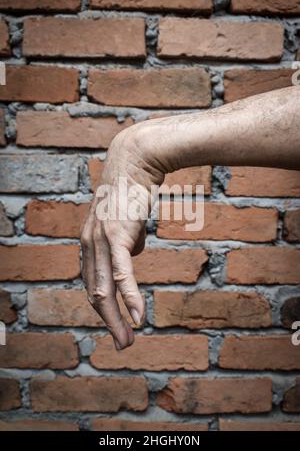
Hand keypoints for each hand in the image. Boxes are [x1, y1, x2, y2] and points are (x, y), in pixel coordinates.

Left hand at [80, 124, 162, 349]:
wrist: (135, 161)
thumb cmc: (131, 190)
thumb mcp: (126, 220)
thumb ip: (126, 240)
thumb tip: (133, 254)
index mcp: (89, 243)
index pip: (92, 283)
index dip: (103, 308)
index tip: (117, 324)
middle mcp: (89, 244)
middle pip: (95, 292)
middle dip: (108, 322)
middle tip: (122, 345)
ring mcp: (100, 240)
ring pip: (105, 289)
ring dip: (117, 318)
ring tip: (128, 340)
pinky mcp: (117, 235)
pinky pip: (122, 273)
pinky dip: (130, 297)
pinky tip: (138, 316)